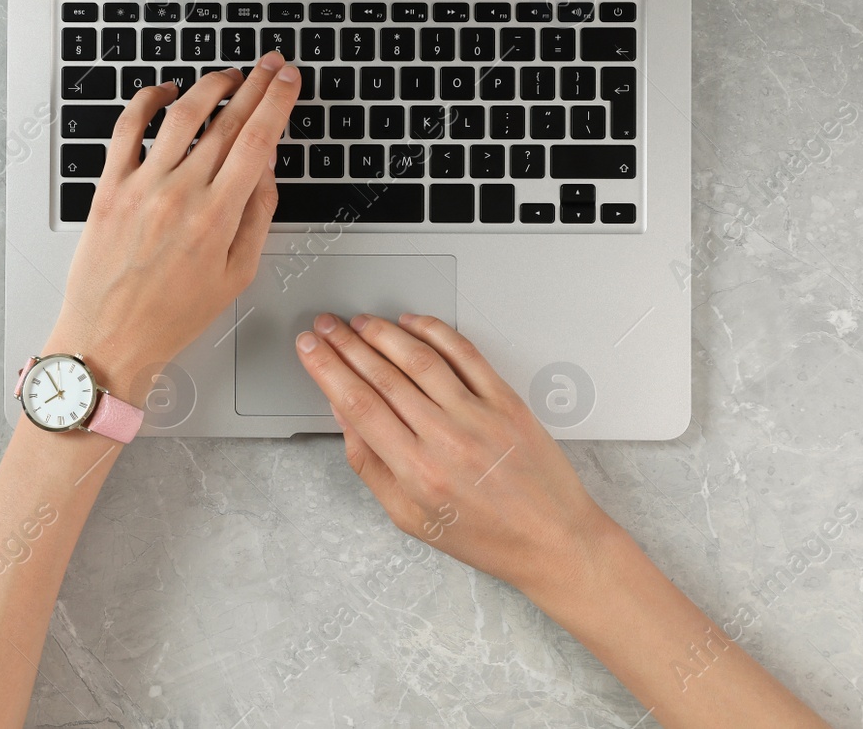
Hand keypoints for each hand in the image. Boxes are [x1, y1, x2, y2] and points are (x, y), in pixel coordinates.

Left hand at [47, 53, 300, 404]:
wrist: (109, 337)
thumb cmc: (172, 315)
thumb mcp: (236, 275)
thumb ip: (257, 216)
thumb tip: (266, 168)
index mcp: (217, 217)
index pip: (257, 141)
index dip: (278, 102)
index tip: (288, 80)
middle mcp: (180, 194)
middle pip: (227, 121)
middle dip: (255, 85)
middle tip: (270, 64)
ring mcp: (142, 186)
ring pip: (182, 115)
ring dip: (210, 85)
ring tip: (229, 76)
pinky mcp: (109, 186)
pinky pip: (128, 128)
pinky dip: (147, 100)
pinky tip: (165, 91)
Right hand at [294, 312, 614, 600]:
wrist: (552, 540)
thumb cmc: (486, 536)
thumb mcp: (410, 518)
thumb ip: (371, 465)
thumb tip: (344, 416)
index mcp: (417, 472)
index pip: (357, 404)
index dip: (326, 369)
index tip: (310, 350)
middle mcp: (446, 438)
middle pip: (382, 375)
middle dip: (345, 344)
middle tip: (326, 326)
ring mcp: (479, 415)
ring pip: (419, 358)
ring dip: (382, 332)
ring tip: (360, 322)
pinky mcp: (506, 401)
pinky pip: (465, 354)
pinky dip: (435, 331)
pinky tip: (413, 322)